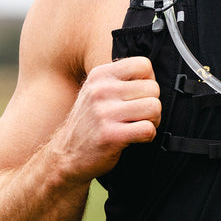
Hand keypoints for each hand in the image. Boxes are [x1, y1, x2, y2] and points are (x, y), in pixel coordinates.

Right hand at [51, 56, 161, 182]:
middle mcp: (100, 90)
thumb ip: (121, 79)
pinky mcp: (110, 135)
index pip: (144, 64)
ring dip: (153, 120)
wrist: (66, 155)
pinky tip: (136, 138)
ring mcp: (104, 113)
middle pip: (153, 88)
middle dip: (153, 104)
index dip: (149, 81)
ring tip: (139, 125)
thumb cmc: (90, 122)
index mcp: (100, 75)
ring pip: (154, 107)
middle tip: (140, 115)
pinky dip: (149, 136)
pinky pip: (148, 129)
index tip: (139, 95)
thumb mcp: (97, 90)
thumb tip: (152, 74)